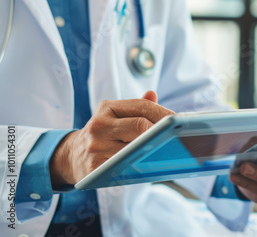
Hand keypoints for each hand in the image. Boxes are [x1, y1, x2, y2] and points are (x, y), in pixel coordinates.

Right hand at [49, 91, 173, 186]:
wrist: (71, 157)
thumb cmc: (104, 135)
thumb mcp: (115, 116)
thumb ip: (137, 107)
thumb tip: (153, 94)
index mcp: (107, 108)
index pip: (142, 106)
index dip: (164, 114)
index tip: (179, 121)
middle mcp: (100, 125)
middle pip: (140, 125)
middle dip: (162, 132)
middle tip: (178, 138)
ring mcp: (96, 147)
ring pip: (135, 148)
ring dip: (155, 150)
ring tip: (170, 151)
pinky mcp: (95, 168)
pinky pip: (125, 167)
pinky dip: (141, 166)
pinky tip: (152, 166)